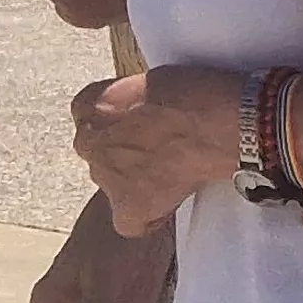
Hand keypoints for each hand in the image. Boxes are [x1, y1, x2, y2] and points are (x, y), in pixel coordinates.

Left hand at [72, 66, 239, 236]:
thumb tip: (140, 109)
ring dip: (133, 180)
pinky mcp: (129, 208)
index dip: (118, 122)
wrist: (214, 125)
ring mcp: (106, 178)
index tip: (138, 124)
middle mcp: (89, 142)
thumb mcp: (149, 80)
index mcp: (89, 104)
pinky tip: (166, 202)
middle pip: (98, 152)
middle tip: (156, 148)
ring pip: (112, 184)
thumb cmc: (194, 95)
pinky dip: (147, 217)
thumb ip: (130, 100)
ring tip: (169, 170)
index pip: (88, 117)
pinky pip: (130, 222)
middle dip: (122, 151)